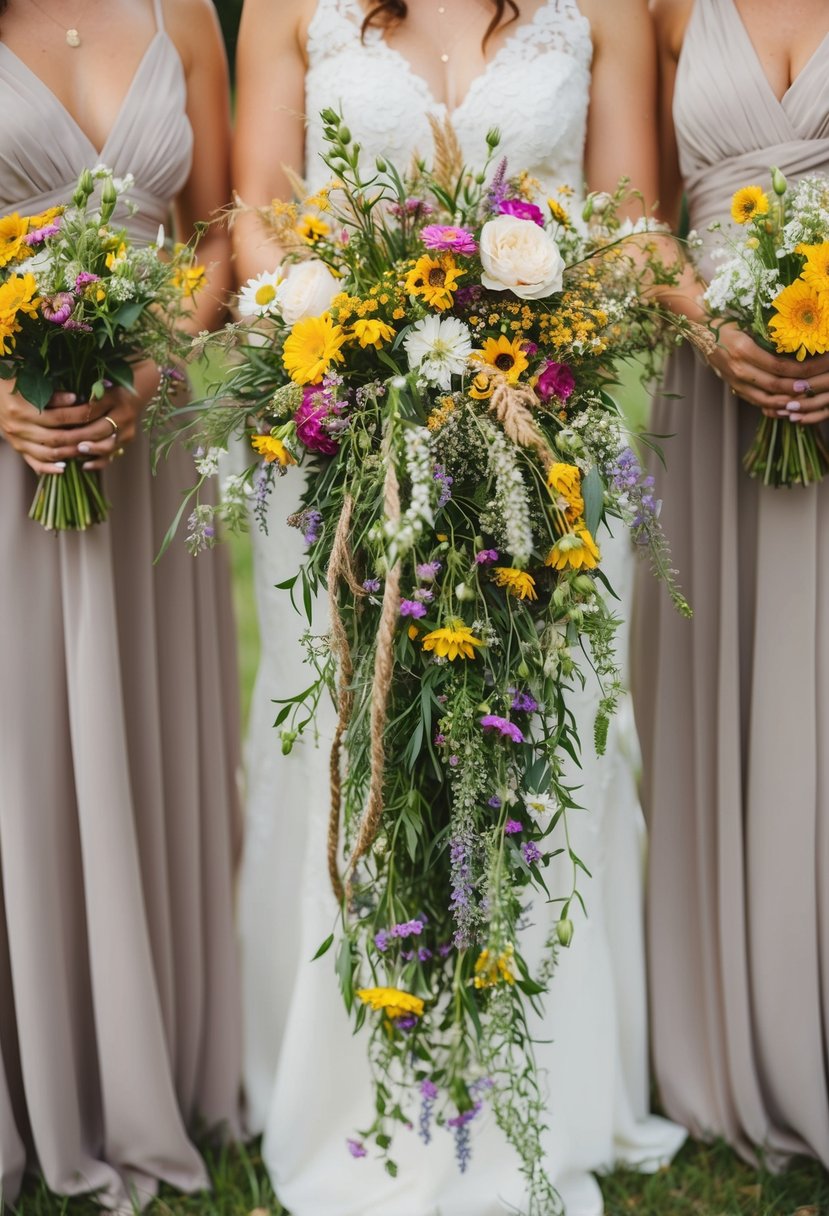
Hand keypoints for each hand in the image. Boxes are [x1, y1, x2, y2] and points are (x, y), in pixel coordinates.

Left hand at [0, 361, 160, 474]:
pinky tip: (84, 465)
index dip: (72, 418)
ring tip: (77, 451)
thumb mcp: (98, 382)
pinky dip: (99, 461)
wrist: (138, 387)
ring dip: (90, 449)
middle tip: (61, 442)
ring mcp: (128, 428)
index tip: (55, 423)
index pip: (89, 411)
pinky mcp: (128, 438)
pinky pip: (113, 454)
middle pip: (98, 429)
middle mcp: (123, 414)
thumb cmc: (110, 382)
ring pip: (108, 444)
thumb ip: (81, 392)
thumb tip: (56, 404)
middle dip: (78, 437)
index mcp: (114, 397)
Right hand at [707, 323, 828, 425]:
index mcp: (743, 350)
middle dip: (797, 388)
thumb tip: (797, 341)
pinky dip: (772, 407)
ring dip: (786, 402)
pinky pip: (755, 402)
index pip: (778, 366)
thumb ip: (769, 334)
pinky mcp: (733, 387)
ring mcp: (734, 381)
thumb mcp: (748, 322)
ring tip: (803, 400)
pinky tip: (786, 407)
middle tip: (814, 386)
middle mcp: (738, 368)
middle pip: (774, 385)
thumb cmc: (728, 322)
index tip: (816, 369)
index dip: (799, 371)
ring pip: (765, 399)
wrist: (701, 331)